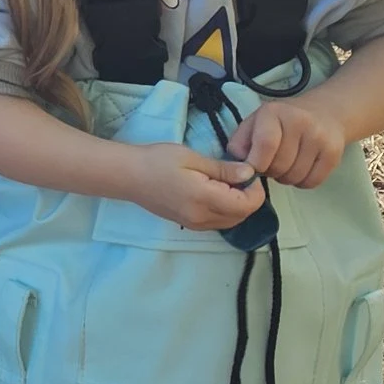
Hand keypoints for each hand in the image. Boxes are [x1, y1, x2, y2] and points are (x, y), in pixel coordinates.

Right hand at [120, 142, 267, 232]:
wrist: (128, 176)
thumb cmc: (157, 161)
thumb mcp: (192, 158)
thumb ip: (223, 170)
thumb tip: (249, 173)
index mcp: (204, 199)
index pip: (247, 205)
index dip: (255, 189)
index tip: (247, 171)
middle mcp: (202, 218)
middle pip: (243, 216)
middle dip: (249, 197)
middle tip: (239, 174)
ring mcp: (195, 225)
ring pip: (232, 221)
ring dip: (238, 204)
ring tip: (227, 182)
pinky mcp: (190, 225)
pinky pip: (219, 222)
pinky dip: (226, 210)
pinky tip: (216, 192)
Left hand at [228, 91, 346, 189]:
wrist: (324, 112)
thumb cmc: (281, 122)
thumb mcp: (255, 122)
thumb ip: (240, 142)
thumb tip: (238, 166)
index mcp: (275, 112)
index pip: (265, 144)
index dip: (256, 164)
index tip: (252, 169)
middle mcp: (300, 122)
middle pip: (279, 166)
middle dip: (270, 171)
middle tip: (271, 163)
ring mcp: (320, 138)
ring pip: (295, 177)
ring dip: (286, 178)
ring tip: (286, 164)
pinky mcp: (334, 154)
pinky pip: (312, 182)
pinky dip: (302, 182)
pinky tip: (300, 168)